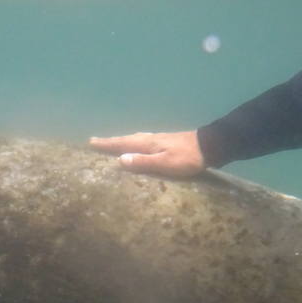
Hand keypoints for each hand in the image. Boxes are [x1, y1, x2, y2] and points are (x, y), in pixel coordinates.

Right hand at [89, 130, 205, 177]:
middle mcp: (151, 139)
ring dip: (123, 141)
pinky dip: (136, 142)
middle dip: (111, 141)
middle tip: (96, 142)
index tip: (91, 142)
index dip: (107, 144)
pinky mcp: (168, 143)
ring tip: (114, 143)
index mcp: (148, 144)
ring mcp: (160, 139)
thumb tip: (120, 160)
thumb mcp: (165, 163)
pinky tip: (140, 145)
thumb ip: (143, 162)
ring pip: (136, 139)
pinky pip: (144, 141)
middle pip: (127, 139)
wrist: (211, 147)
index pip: (122, 144)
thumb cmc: (187, 158)